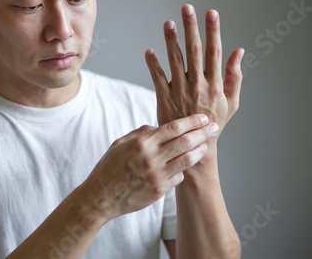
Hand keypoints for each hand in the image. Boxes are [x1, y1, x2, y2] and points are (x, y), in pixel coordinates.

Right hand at [81, 114, 218, 223]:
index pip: (173, 127)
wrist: (101, 196)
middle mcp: (151, 158)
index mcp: (141, 143)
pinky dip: (183, 169)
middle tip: (213, 128)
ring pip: (187, 160)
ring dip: (200, 151)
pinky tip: (185, 164)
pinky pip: (179, 176)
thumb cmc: (109, 167)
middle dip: (202, 133)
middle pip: (185, 142)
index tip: (203, 118)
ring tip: (206, 145)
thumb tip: (159, 127)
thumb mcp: (120, 143)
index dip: (191, 121)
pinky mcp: (159, 190)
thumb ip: (141, 133)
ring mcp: (156, 176)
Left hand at [145, 4, 243, 137]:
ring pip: (175, 61)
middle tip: (186, 8)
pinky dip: (153, 64)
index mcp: (215, 84)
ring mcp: (180, 91)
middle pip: (194, 51)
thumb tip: (238, 51)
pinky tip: (149, 51)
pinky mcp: (164, 98)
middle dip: (191, 28)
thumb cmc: (215, 122)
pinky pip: (157, 78)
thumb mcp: (231, 101)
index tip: (211, 13)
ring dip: (171, 40)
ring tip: (168, 22)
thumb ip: (234, 76)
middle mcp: (198, 85)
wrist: (194, 146)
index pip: (215, 52)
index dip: (213, 31)